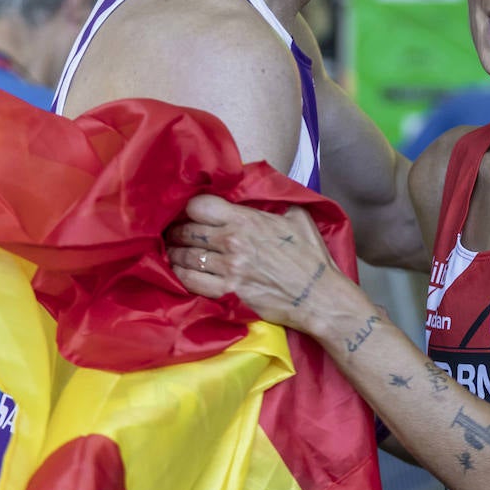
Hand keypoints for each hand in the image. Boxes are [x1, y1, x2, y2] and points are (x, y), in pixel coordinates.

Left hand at [167, 195, 353, 333]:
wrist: (318, 296)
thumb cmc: (311, 257)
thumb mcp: (298, 217)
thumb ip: (275, 202)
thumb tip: (261, 193)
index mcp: (247, 220)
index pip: (201, 206)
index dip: (192, 207)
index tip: (191, 212)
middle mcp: (232, 241)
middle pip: (188, 230)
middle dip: (177, 230)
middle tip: (173, 232)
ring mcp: (228, 269)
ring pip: (186, 256)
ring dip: (175, 253)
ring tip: (172, 251)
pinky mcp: (227, 292)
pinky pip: (191, 281)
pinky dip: (180, 274)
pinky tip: (179, 271)